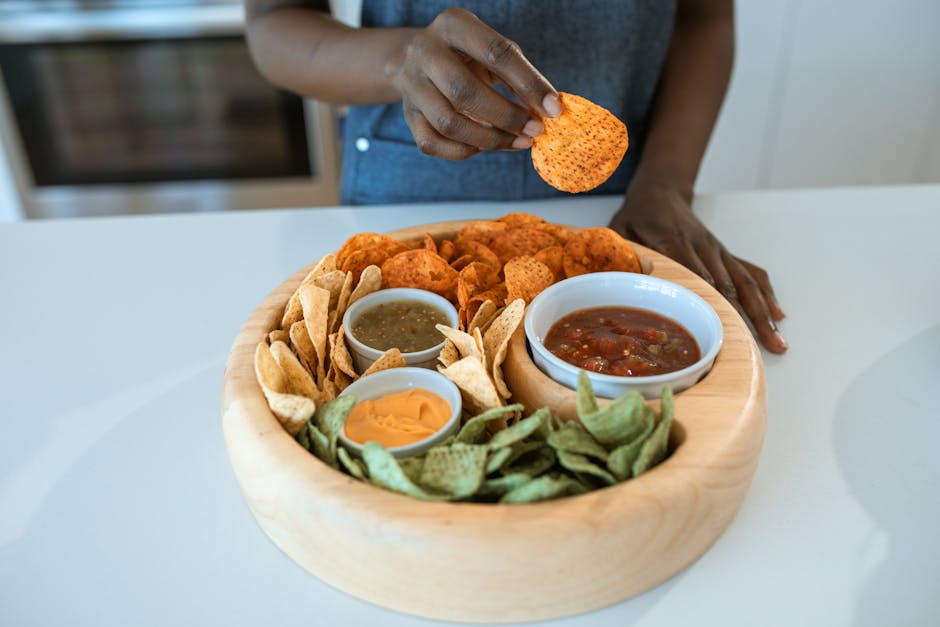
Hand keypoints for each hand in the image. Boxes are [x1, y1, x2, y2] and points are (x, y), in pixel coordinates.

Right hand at [390, 7, 560, 159]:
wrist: (417, 61)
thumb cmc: (468, 56)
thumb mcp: (492, 52)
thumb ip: (519, 76)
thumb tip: (548, 111)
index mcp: (453, 25)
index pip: (495, 53)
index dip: (528, 83)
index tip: (553, 109)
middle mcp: (425, 52)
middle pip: (464, 92)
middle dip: (506, 117)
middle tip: (534, 131)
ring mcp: (411, 85)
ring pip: (449, 123)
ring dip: (489, 140)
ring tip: (517, 142)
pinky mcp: (407, 115)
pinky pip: (433, 144)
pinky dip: (464, 151)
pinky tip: (486, 146)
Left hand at [610, 182, 787, 353]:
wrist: (661, 190)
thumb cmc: (638, 215)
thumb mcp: (620, 231)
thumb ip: (621, 256)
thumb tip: (619, 283)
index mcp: (675, 243)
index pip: (700, 277)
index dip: (716, 303)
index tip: (729, 329)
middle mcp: (703, 247)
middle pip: (730, 286)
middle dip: (749, 317)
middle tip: (765, 346)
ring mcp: (717, 250)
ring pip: (746, 282)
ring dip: (763, 311)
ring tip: (778, 339)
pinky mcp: (724, 253)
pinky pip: (749, 272)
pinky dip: (765, 292)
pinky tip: (777, 313)